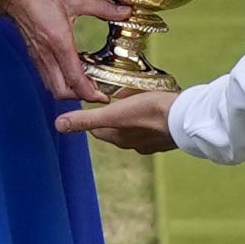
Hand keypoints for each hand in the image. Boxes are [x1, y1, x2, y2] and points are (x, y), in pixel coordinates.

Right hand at [0, 0, 129, 103]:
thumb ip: (102, 8)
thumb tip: (126, 11)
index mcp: (59, 42)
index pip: (74, 79)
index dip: (90, 93)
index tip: (104, 98)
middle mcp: (47, 54)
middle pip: (61, 92)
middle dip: (80, 97)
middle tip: (98, 92)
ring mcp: (39, 57)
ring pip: (53, 87)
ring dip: (70, 91)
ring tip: (88, 84)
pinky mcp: (35, 55)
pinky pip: (48, 77)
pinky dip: (61, 81)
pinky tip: (73, 71)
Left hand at [55, 91, 178, 153]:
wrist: (186, 118)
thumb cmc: (150, 112)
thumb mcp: (113, 113)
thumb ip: (86, 119)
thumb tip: (58, 125)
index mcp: (118, 138)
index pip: (97, 128)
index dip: (94, 116)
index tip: (96, 103)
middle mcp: (132, 144)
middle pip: (114, 129)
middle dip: (112, 117)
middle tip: (115, 99)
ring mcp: (151, 143)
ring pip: (134, 129)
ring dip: (132, 119)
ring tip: (135, 102)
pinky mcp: (167, 137)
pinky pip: (153, 129)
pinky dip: (150, 120)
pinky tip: (156, 110)